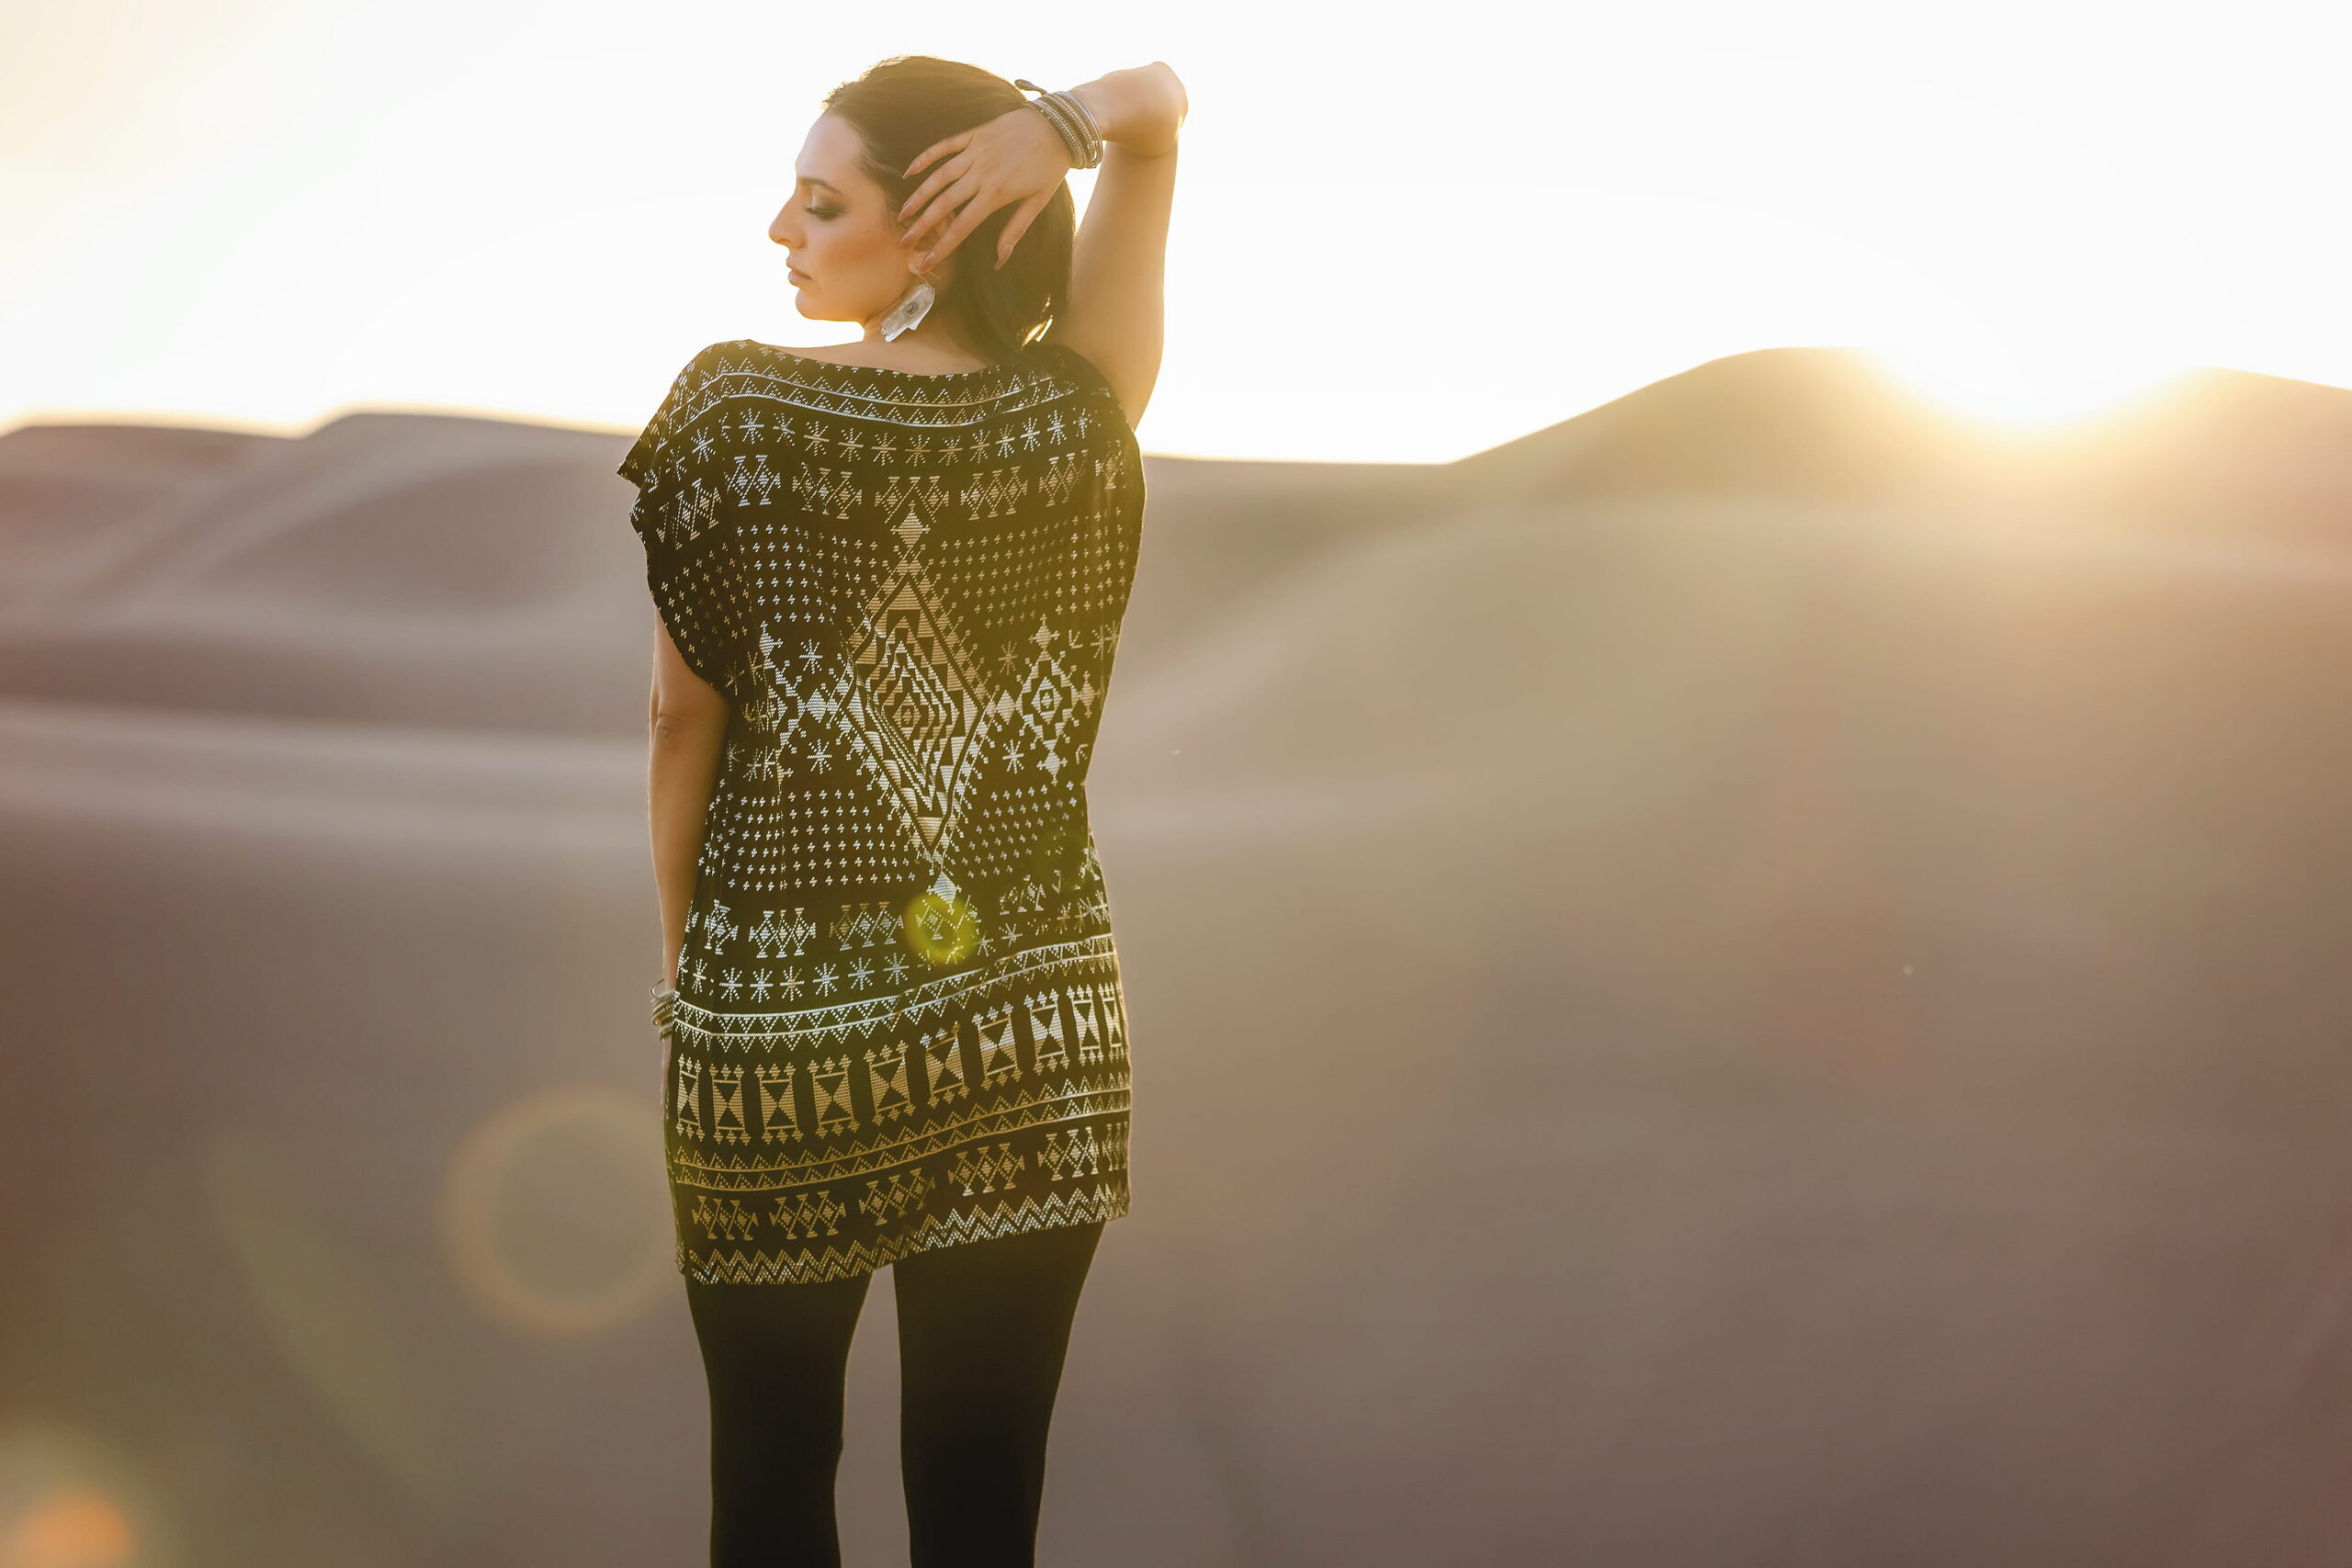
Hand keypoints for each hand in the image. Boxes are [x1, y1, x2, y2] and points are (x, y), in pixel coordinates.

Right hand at [896, 104, 1072, 272]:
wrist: (1059, 126)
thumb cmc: (1050, 166)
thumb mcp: (1038, 201)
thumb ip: (1016, 229)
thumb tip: (1000, 259)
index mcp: (997, 194)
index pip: (963, 226)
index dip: (944, 246)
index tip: (928, 261)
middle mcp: (981, 174)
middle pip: (944, 204)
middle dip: (922, 226)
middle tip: (905, 242)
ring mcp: (975, 152)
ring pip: (939, 177)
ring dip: (918, 196)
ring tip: (903, 214)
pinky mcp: (974, 135)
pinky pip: (944, 146)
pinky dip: (925, 158)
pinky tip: (909, 171)